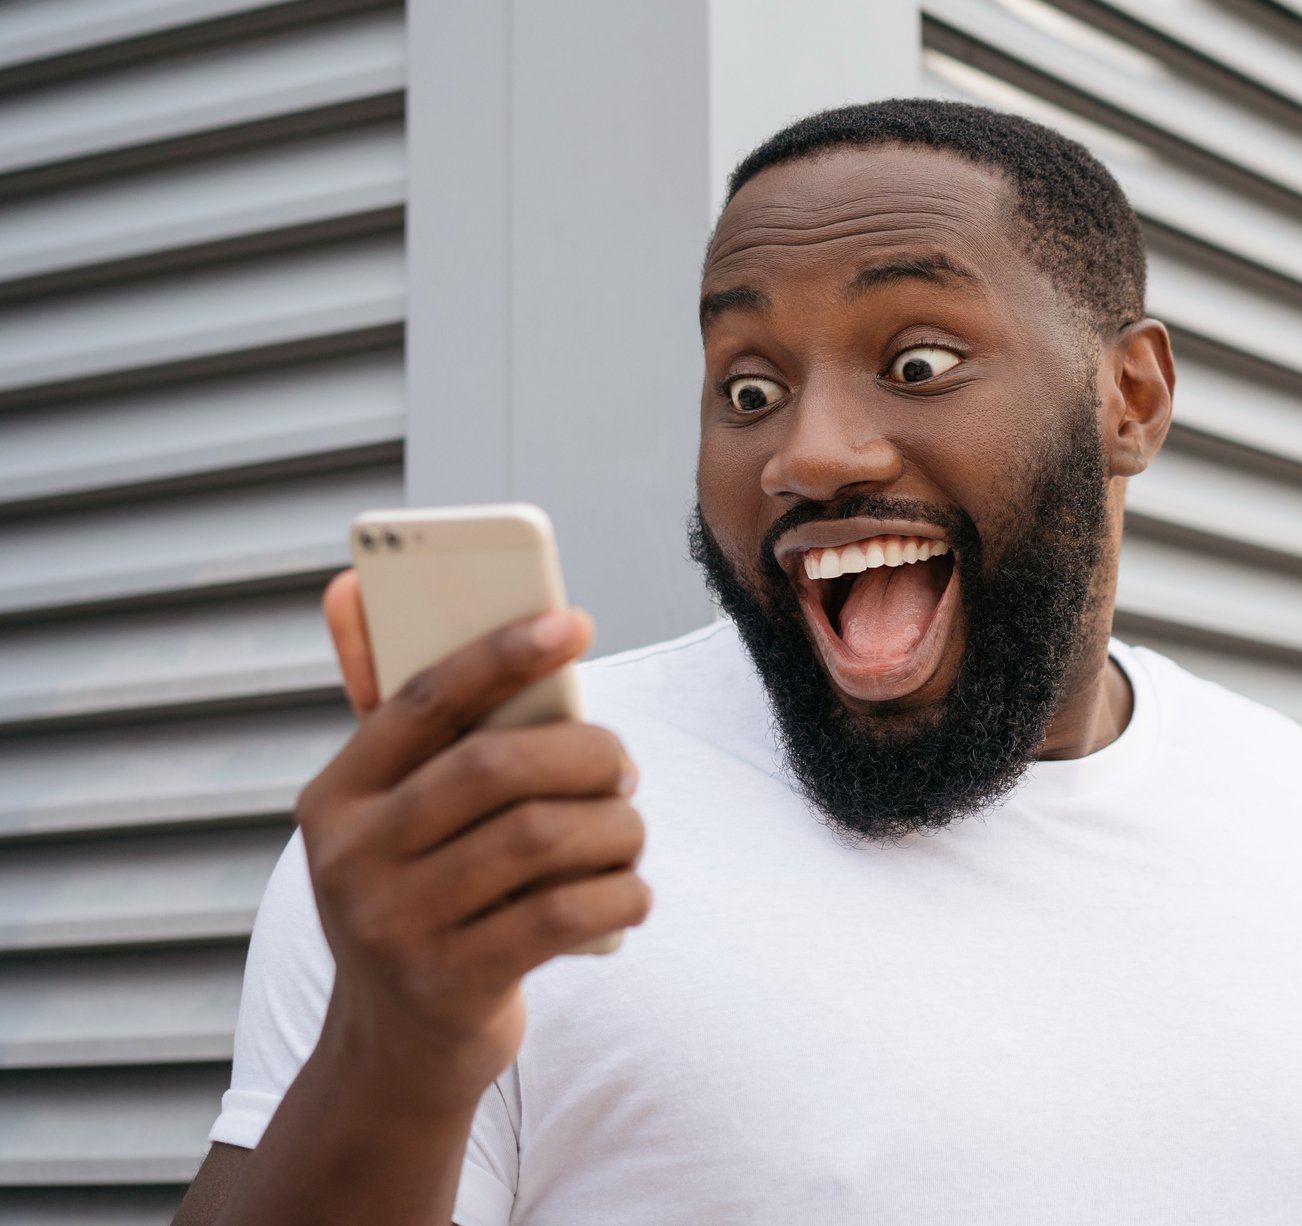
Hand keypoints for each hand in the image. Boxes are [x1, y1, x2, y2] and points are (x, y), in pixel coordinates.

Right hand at [295, 571, 651, 1114]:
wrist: (396, 1052)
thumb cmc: (421, 895)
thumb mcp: (391, 814)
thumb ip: (396, 713)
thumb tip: (350, 584)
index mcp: (334, 797)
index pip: (425, 700)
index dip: (503, 653)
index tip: (574, 621)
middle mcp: (349, 859)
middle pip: (498, 767)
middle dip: (586, 754)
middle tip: (626, 768)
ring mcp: (395, 928)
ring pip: (544, 838)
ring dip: (616, 826)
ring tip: (630, 831)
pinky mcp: (451, 987)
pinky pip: (567, 912)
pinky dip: (622, 893)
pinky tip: (632, 891)